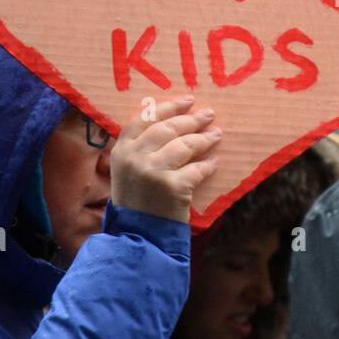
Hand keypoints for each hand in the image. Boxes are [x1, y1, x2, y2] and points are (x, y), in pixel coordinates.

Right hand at [109, 95, 220, 223]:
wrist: (137, 238)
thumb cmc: (135, 204)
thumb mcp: (126, 172)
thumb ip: (139, 150)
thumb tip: (170, 124)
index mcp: (121, 150)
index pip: (146, 119)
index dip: (168, 107)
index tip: (187, 101)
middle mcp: (135, 157)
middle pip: (168, 128)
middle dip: (191, 119)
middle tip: (209, 114)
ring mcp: (153, 171)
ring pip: (185, 145)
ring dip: (204, 138)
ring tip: (216, 135)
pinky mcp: (172, 186)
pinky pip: (196, 169)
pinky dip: (207, 166)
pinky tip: (214, 162)